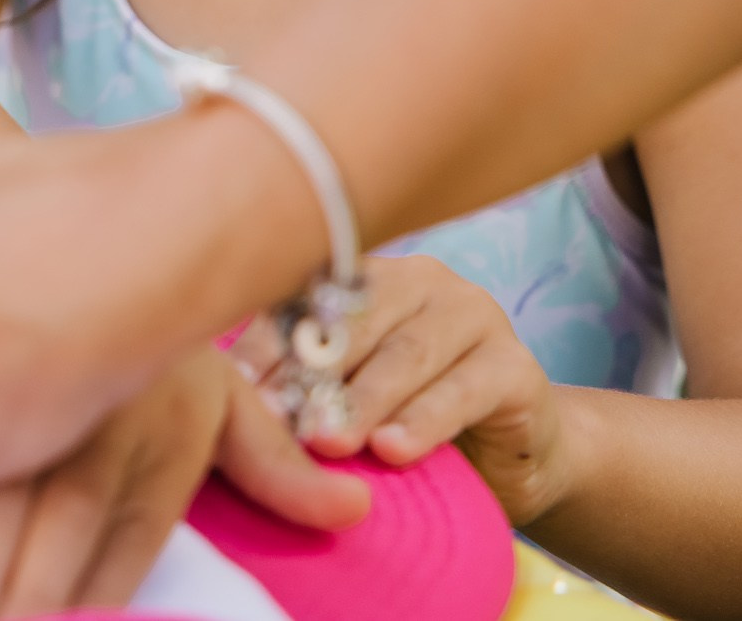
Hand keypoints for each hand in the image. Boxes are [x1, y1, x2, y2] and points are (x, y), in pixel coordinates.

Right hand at [0, 347, 366, 620]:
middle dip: (13, 616)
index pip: (116, 564)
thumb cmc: (164, 346)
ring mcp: (16, 421)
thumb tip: (353, 511)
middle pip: (39, 563)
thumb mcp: (229, 398)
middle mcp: (86, 441)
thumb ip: (280, 470)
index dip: (88, 614)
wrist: (105, 230)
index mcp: (155, 445)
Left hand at [232, 254, 573, 524]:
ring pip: (407, 354)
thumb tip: (225, 399)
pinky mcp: (516, 365)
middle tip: (272, 420)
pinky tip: (393, 449)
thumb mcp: (345, 402)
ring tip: (327, 442)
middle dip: (309, 374)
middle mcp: (421, 281)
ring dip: (363, 399)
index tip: (230, 388)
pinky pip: (464, 391)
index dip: (268, 344)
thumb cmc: (403, 424)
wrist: (506, 463)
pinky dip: (425, 421)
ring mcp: (474, 315)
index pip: (307, 299)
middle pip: (355, 321)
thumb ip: (300, 388)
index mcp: (368, 278)